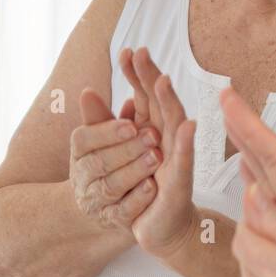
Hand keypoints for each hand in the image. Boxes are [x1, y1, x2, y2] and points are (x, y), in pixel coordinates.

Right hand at [70, 89, 161, 234]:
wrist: (104, 207)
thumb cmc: (109, 162)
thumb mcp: (104, 139)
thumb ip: (101, 116)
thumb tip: (89, 91)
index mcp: (79, 153)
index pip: (84, 139)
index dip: (107, 131)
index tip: (131, 123)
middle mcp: (82, 179)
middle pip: (100, 162)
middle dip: (128, 148)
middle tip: (153, 137)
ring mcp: (95, 202)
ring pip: (112, 186)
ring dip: (135, 170)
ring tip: (156, 157)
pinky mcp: (113, 221)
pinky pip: (123, 212)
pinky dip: (137, 199)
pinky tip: (152, 187)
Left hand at [118, 47, 197, 260]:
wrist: (159, 224)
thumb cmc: (142, 185)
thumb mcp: (116, 150)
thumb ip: (103, 122)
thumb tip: (88, 91)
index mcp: (153, 127)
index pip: (145, 94)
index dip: (137, 73)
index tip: (126, 51)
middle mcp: (168, 137)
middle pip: (161, 101)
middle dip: (152, 77)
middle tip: (142, 54)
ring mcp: (177, 156)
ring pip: (175, 123)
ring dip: (170, 101)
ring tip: (163, 81)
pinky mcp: (181, 180)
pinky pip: (184, 158)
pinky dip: (186, 142)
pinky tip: (187, 126)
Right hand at [220, 85, 275, 239]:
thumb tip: (253, 191)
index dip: (252, 127)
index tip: (229, 99)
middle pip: (271, 158)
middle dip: (248, 126)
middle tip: (226, 96)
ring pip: (265, 177)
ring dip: (248, 147)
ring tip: (229, 121)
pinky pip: (264, 201)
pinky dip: (253, 178)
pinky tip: (244, 168)